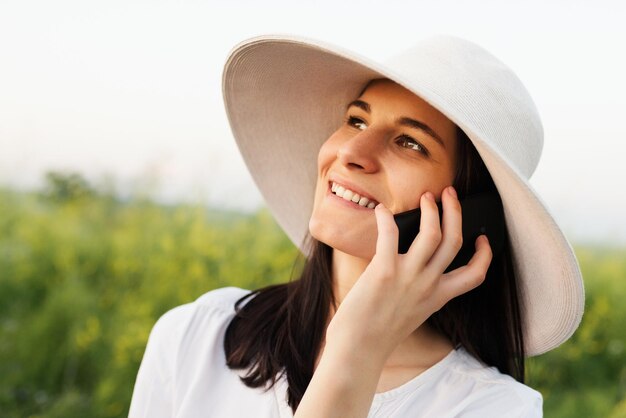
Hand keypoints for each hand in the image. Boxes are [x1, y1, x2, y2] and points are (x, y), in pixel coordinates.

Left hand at [325, 186, 492, 361]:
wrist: (358, 349)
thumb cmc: (378, 333)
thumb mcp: (411, 313)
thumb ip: (418, 291)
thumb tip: (412, 268)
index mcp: (438, 297)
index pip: (475, 274)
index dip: (484, 254)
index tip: (483, 237)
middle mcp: (428, 285)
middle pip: (454, 240)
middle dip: (455, 212)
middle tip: (450, 195)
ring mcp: (408, 277)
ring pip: (432, 233)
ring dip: (431, 209)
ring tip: (426, 197)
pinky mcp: (384, 271)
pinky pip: (391, 235)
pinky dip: (386, 218)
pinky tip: (381, 210)